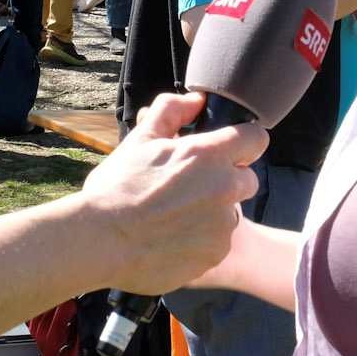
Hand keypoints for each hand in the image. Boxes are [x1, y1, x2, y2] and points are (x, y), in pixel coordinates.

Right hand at [80, 91, 266, 293]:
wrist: (100, 242)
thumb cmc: (116, 188)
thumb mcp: (140, 139)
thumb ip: (172, 110)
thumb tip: (197, 100)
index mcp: (209, 155)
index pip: (256, 138)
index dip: (241, 141)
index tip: (225, 149)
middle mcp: (224, 189)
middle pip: (248, 179)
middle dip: (227, 179)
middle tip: (191, 186)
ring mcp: (222, 226)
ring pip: (231, 213)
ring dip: (213, 211)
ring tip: (175, 216)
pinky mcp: (215, 255)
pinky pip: (218, 242)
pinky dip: (202, 240)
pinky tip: (172, 237)